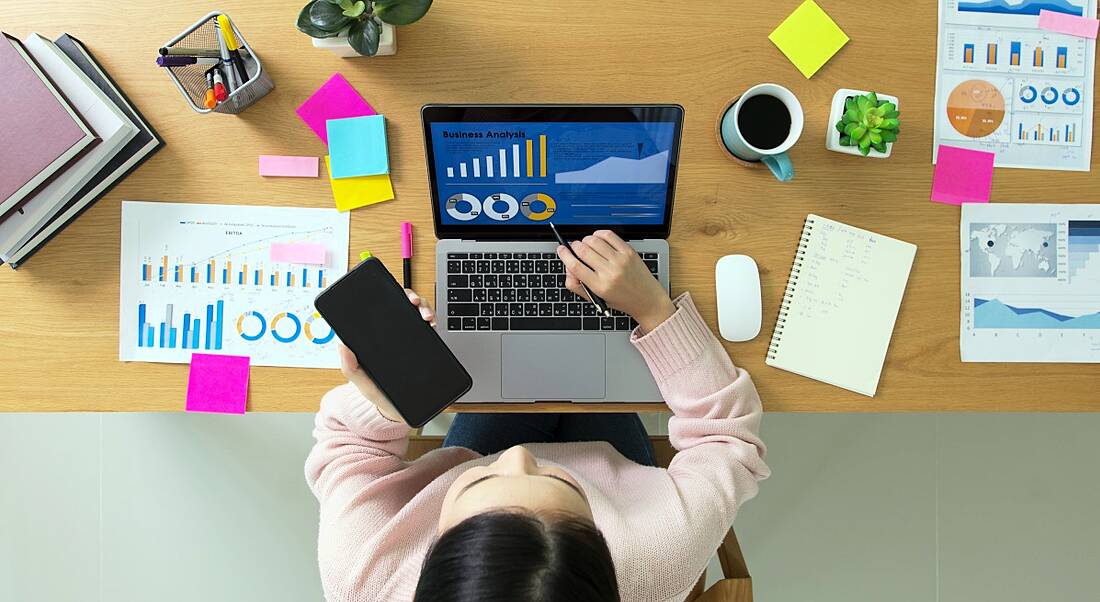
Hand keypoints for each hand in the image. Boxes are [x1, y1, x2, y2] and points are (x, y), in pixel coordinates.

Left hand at [337, 289, 435, 422]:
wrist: (397, 412)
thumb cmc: (378, 395)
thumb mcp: (361, 382)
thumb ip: (350, 367)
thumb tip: (342, 345)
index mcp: (376, 339)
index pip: (380, 311)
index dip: (386, 297)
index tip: (392, 296)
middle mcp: (394, 335)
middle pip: (402, 306)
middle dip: (410, 297)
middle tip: (413, 302)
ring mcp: (410, 339)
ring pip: (418, 314)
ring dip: (424, 307)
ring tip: (425, 315)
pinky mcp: (423, 346)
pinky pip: (429, 330)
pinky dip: (433, 322)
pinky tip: (432, 325)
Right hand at [556, 230, 676, 331]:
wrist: (647, 299)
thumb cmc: (622, 300)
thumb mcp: (597, 299)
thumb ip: (577, 285)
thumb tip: (568, 267)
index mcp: (600, 286)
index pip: (575, 266)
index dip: (564, 255)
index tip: (561, 250)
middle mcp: (610, 272)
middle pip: (583, 251)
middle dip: (574, 246)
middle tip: (573, 247)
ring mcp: (620, 260)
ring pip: (594, 241)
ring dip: (585, 239)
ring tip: (586, 244)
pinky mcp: (628, 252)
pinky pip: (609, 235)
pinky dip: (599, 234)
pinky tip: (598, 238)